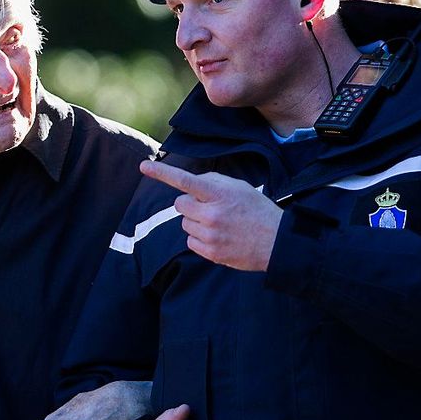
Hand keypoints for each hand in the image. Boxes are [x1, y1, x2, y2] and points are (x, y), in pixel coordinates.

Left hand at [141, 160, 282, 271]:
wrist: (276, 242)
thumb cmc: (256, 210)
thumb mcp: (238, 187)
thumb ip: (212, 182)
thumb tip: (190, 185)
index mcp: (219, 194)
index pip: (185, 181)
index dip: (162, 173)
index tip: (144, 166)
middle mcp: (211, 214)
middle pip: (180, 204)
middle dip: (190, 204)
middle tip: (210, 208)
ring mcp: (210, 235)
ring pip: (184, 223)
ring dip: (196, 222)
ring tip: (219, 224)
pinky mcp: (210, 253)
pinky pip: (190, 241)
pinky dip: (199, 238)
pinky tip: (218, 237)